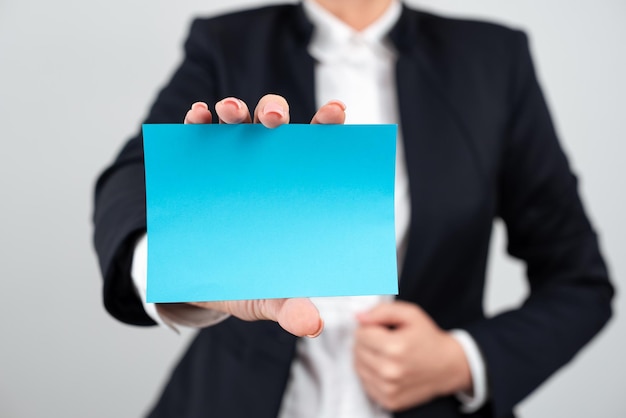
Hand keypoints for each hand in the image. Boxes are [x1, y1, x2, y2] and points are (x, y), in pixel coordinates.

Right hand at [180, 94, 345, 337]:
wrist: (196, 284)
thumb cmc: (242, 283)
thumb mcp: (264, 298)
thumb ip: (287, 307)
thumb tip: (311, 325)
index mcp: (293, 191)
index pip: (316, 151)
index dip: (327, 128)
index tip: (335, 111)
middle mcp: (265, 167)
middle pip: (275, 128)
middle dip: (273, 111)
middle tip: (271, 118)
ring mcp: (230, 162)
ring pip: (237, 123)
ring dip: (234, 111)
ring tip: (228, 112)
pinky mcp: (197, 165)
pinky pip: (197, 136)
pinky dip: (196, 122)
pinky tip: (197, 118)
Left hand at [354, 301, 471, 410]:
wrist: (448, 366)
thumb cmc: (428, 338)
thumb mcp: (410, 315)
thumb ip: (382, 311)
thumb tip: (359, 317)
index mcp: (394, 347)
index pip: (360, 334)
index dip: (370, 328)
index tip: (382, 329)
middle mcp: (390, 371)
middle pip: (357, 351)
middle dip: (367, 342)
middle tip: (385, 341)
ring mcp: (389, 389)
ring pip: (358, 367)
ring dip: (367, 358)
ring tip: (386, 354)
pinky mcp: (389, 401)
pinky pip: (365, 383)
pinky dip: (372, 374)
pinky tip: (386, 368)